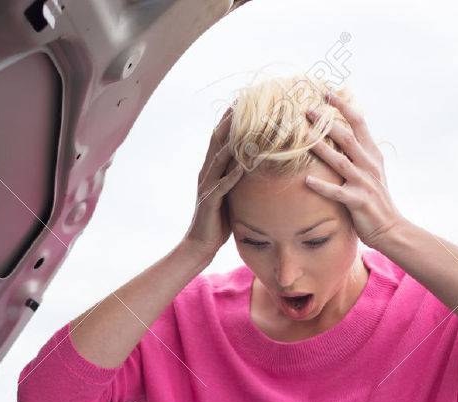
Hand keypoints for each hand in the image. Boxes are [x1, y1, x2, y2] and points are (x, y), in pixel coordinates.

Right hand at [181, 110, 244, 258]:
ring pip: (219, 159)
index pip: (220, 138)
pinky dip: (232, 175)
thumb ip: (238, 176)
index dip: (230, 119)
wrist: (200, 245)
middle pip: (217, 141)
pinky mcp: (210, 202)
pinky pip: (222, 186)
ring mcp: (207, 186)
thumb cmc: (219, 220)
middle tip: (243, 101)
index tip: (243, 101)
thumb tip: (257, 162)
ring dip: (232, 143)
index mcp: (211, 169)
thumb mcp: (231, 192)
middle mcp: (206, 173)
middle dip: (230, 121)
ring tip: (246, 127)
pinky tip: (243, 167)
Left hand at [304, 92, 406, 248]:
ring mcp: (364, 182)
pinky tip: (307, 181)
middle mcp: (368, 164)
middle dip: (326, 122)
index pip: (359, 121)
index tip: (327, 92)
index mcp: (372, 153)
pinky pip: (337, 192)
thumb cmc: (375, 198)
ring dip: (321, 148)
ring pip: (340, 161)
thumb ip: (358, 152)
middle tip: (307, 109)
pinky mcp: (358, 200)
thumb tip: (341, 133)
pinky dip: (322, 186)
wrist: (390, 227)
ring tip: (303, 138)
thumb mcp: (370, 170)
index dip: (343, 105)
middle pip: (346, 136)